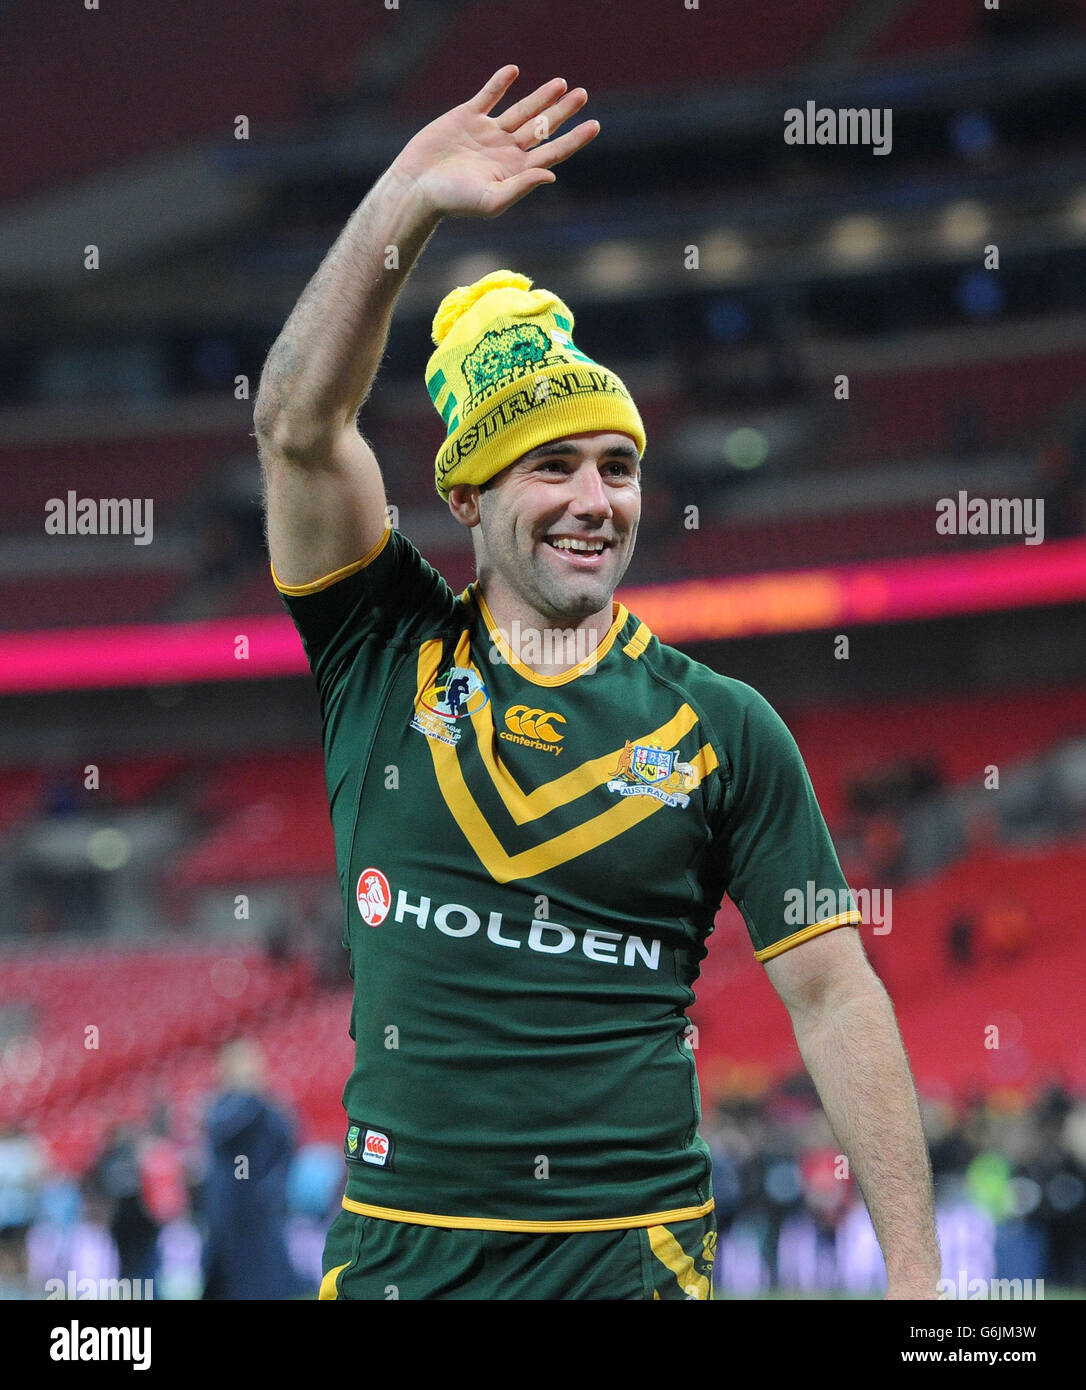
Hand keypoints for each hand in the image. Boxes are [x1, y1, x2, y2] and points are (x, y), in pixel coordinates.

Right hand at [391, 66, 598, 219]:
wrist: (416, 187)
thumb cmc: (453, 201)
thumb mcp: (491, 200)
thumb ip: (522, 186)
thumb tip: (552, 174)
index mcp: (515, 171)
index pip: (552, 152)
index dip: (574, 139)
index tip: (595, 125)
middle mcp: (506, 151)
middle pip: (541, 127)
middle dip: (563, 112)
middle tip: (583, 94)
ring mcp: (487, 132)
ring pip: (521, 110)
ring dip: (541, 96)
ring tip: (562, 83)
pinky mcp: (467, 116)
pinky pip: (488, 95)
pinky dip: (501, 83)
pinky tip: (514, 72)